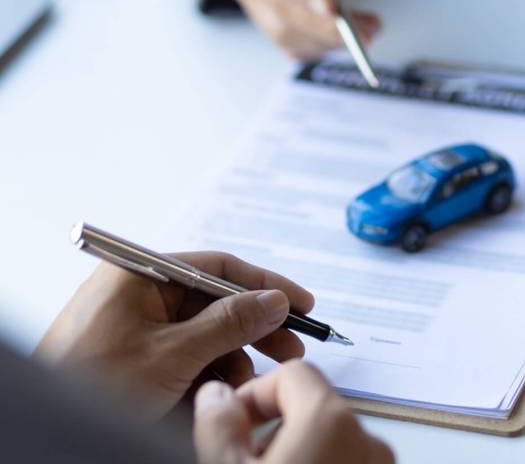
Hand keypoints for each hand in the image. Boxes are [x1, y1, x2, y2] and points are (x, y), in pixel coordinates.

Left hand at [35, 252, 314, 418]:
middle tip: (289, 349)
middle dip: (252, 328)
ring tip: (239, 384)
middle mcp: (138, 294)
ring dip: (229, 358)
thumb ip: (230, 323)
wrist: (49, 429)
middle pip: (214, 301)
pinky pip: (184, 356)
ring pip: (203, 334)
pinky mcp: (134, 357)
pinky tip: (213, 395)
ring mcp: (135, 327)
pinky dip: (204, 374)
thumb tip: (275, 302)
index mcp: (139, 276)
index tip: (302, 304)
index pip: (217, 268)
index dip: (264, 285)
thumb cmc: (93, 386)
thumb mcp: (172, 355)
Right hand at [194, 361, 393, 463]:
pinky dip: (317, 461)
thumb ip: (219, 424)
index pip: (293, 373)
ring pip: (328, 435)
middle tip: (241, 456)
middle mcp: (366, 439)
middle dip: (272, 422)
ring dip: (293, 446)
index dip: (254, 393)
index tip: (231, 422)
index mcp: (331, 422)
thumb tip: (217, 395)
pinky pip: (346, 458)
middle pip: (312, 403)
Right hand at [221, 0, 380, 59]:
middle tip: (367, 30)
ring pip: (283, 28)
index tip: (331, 6)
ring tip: (368, 34)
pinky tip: (346, 42)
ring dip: (326, 38)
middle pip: (280, 2)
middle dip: (324, 22)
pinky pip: (288, 42)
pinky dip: (319, 47)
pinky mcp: (262, 14)